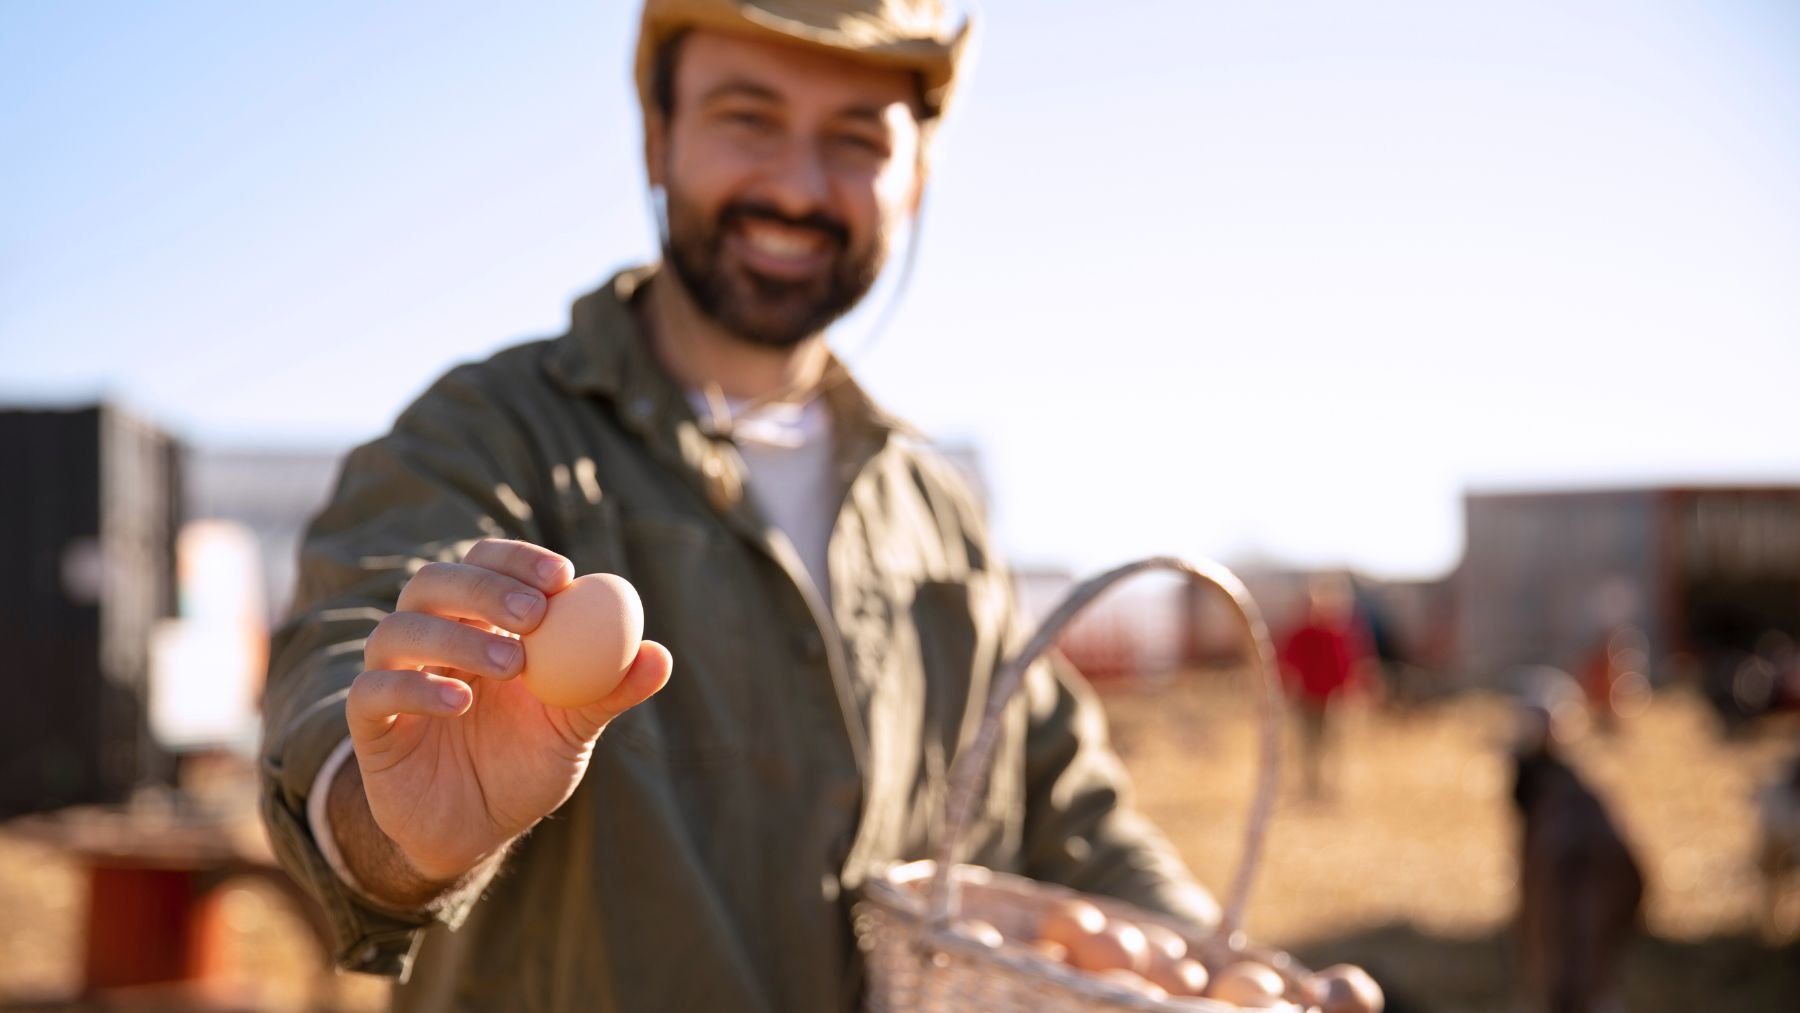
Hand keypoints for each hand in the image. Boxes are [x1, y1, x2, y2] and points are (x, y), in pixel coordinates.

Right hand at [344, 538, 670, 882]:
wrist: (474, 830)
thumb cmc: (525, 763)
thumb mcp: (574, 728)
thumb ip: (611, 690)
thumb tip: (659, 655)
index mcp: (479, 623)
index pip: (486, 565)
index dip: (518, 561)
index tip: (563, 577)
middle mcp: (430, 639)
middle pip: (434, 583)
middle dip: (484, 588)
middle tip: (534, 612)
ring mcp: (394, 677)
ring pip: (397, 631)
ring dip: (455, 638)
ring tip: (512, 663)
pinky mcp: (370, 725)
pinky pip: (372, 692)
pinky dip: (415, 689)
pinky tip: (461, 703)